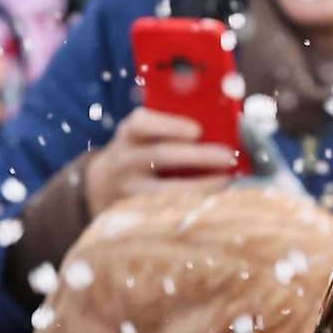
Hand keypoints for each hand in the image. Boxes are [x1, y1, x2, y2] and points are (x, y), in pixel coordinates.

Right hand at [81, 105, 238, 218]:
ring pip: (164, 189)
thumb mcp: (146, 134)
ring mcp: (129, 187)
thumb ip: (173, 130)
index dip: (170, 126)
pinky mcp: (137, 209)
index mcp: (131, 131)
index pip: (143, 123)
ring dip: (199, 185)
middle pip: (160, 155)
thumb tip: (223, 129)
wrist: (104, 182)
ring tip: (226, 180)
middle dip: (197, 156)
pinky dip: (193, 202)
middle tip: (228, 156)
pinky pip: (167, 208)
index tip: (197, 131)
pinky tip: (214, 197)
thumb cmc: (141, 150)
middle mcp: (126, 157)